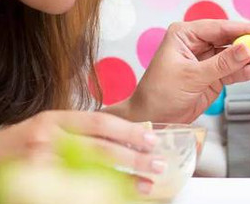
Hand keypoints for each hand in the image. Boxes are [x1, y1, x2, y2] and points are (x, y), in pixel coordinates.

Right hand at [0, 110, 163, 193]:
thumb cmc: (25, 142)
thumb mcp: (52, 127)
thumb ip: (81, 131)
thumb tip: (127, 140)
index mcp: (56, 120)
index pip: (100, 122)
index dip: (128, 131)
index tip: (152, 140)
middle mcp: (48, 139)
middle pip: (99, 149)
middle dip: (133, 158)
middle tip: (158, 164)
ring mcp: (40, 164)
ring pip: (89, 173)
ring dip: (121, 181)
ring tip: (144, 185)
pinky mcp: (36, 186)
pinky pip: (73, 191)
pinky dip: (96, 194)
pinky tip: (113, 197)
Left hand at [124, 20, 249, 122]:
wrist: (151, 120)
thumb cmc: (160, 94)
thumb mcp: (192, 77)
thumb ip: (222, 63)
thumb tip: (247, 48)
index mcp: (185, 34)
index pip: (220, 28)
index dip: (245, 28)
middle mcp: (197, 44)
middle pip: (232, 40)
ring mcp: (207, 60)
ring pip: (236, 56)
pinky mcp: (213, 77)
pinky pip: (234, 71)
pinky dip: (249, 71)